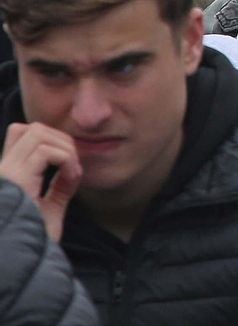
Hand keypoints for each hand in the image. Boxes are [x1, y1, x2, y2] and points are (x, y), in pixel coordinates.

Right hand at [0, 123, 82, 241]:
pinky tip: (71, 178)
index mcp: (7, 177)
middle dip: (60, 139)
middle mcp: (2, 172)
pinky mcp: (13, 179)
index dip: (49, 140)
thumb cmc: (31, 245)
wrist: (20, 265)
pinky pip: (45, 151)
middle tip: (73, 167)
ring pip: (36, 132)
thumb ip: (59, 189)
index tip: (67, 166)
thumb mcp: (48, 211)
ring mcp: (5, 174)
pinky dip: (66, 159)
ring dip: (64, 147)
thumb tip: (74, 170)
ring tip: (72, 172)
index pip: (19, 135)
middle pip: (29, 128)